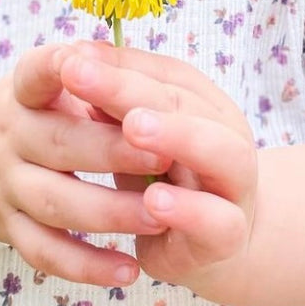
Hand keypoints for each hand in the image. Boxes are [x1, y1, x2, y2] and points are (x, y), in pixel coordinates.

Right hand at [0, 44, 169, 286]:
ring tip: (159, 217)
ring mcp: (6, 186)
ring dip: (110, 212)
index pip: (35, 73)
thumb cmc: (31, 116)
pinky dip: (86, 265)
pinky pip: (46, 252)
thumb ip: (90, 79)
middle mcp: (9, 137)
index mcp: (23, 94)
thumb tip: (142, 69)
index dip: (58, 67)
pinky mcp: (9, 229)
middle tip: (164, 154)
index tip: (84, 64)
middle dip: (112, 151)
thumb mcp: (44, 87)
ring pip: (56, 203)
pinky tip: (129, 269)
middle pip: (59, 143)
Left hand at [56, 42, 257, 299]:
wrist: (209, 249)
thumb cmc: (164, 181)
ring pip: (224, 153)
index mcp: (205, 105)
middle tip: (81, 75)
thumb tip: (73, 60)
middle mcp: (228, 137)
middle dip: (130, 90)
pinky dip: (188, 210)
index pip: (164, 74)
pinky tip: (154, 200)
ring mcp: (235, 186)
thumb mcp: (136, 140)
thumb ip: (114, 105)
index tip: (68, 56)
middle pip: (185, 104)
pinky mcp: (229, 235)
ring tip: (133, 128)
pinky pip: (218, 222)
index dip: (117, 63)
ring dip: (178, 136)